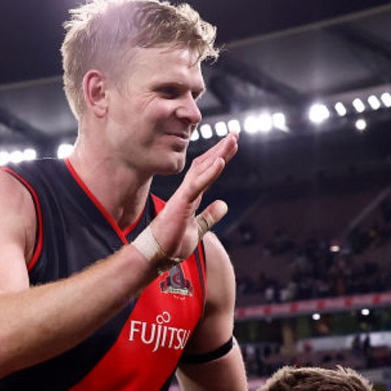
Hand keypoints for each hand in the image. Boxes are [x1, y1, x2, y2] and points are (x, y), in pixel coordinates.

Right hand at [146, 134, 237, 263]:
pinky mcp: (181, 203)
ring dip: (219, 154)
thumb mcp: (197, 229)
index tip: (231, 146)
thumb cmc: (171, 245)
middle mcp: (187, 193)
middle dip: (221, 149)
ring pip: (203, 170)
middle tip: (235, 134)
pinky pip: (197, 185)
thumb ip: (209, 216)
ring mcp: (183, 196)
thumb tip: (223, 205)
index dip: (218, 158)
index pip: (206, 173)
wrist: (155, 256)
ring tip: (232, 139)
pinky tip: (220, 161)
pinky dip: (209, 173)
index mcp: (190, 197)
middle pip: (206, 166)